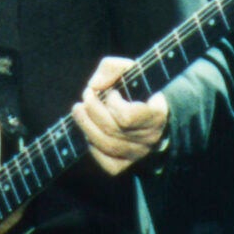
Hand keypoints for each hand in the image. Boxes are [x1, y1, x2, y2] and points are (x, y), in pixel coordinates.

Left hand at [71, 56, 168, 175]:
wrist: (152, 113)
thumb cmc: (138, 89)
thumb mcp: (129, 70)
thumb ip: (111, 68)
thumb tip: (94, 85)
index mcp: (156, 116)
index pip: (127, 117)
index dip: (113, 103)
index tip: (112, 92)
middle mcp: (150, 139)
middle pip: (112, 130)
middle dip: (93, 110)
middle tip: (86, 95)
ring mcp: (139, 154)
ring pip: (107, 145)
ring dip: (86, 125)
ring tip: (78, 109)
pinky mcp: (128, 164)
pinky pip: (107, 162)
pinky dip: (93, 147)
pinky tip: (89, 131)